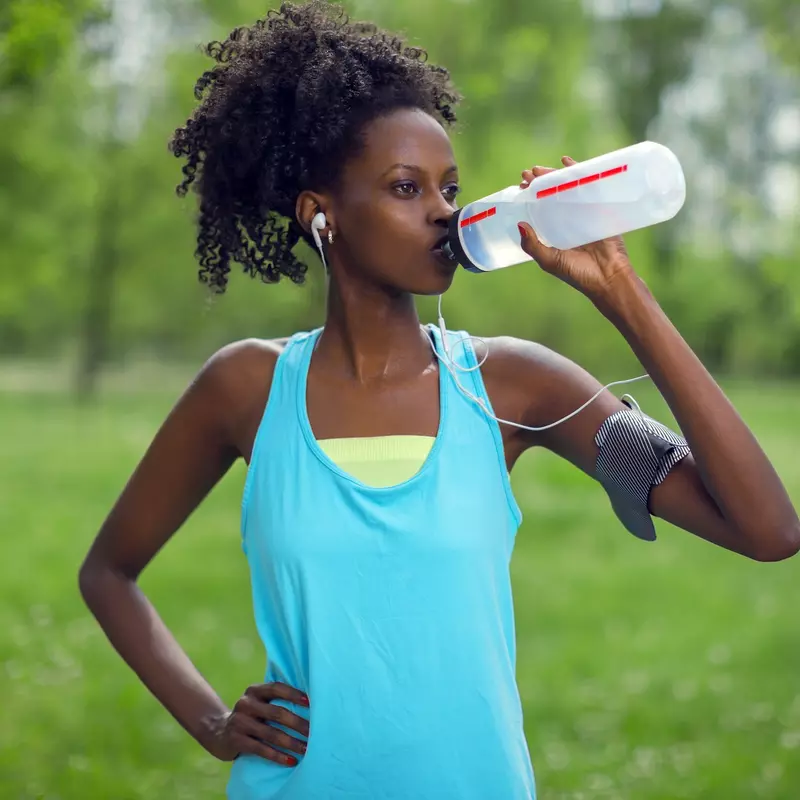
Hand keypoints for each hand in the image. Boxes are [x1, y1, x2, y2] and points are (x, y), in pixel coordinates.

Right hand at [207, 682, 309, 766]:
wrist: (219, 732)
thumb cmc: (251, 715)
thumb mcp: (259, 703)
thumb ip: (276, 700)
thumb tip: (310, 704)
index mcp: (254, 691)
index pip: (276, 688)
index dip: (293, 694)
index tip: (310, 702)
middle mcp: (245, 703)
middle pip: (277, 713)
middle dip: (298, 723)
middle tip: (315, 732)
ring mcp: (239, 722)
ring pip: (271, 733)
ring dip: (291, 742)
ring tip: (306, 749)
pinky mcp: (236, 740)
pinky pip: (261, 749)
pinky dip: (278, 755)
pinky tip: (291, 760)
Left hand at [517, 156, 635, 301]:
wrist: (608, 278)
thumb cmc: (578, 273)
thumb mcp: (549, 260)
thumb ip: (532, 245)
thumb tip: (519, 223)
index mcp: (554, 232)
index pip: (539, 209)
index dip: (529, 197)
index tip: (520, 185)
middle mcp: (567, 221)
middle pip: (552, 195)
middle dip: (540, 182)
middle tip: (528, 173)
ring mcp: (584, 214)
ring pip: (568, 189)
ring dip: (556, 176)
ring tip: (542, 169)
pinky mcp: (601, 209)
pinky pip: (590, 188)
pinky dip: (581, 174)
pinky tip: (570, 164)